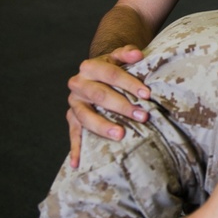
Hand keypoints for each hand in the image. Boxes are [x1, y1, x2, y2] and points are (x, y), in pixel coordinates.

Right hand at [66, 45, 149, 167]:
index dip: (129, 83)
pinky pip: (73, 135)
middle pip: (100, 95)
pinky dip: (75, 149)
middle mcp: (78, 84)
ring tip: (120, 135)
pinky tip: (78, 164)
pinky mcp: (71, 119)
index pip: (110, 74)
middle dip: (122, 106)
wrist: (95, 75)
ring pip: (86, 116)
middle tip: (142, 116)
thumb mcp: (118, 57)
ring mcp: (74, 103)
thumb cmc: (113, 68)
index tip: (146, 95)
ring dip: (103, 127)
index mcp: (89, 67)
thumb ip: (127, 53)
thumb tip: (139, 54)